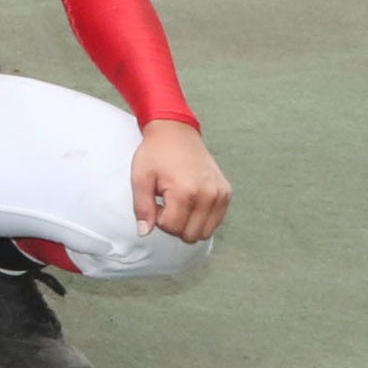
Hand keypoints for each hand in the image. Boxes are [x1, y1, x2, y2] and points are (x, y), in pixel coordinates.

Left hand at [130, 119, 229, 242]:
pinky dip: (202, 219)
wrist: (176, 132)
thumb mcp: (140, 178)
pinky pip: (216, 221)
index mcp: (186, 192)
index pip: (172, 228)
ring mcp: (221, 195)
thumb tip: (144, 232)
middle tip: (166, 203)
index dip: (158, 219)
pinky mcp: (227, 193)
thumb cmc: (155, 153)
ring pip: (205, 232)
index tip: (156, 200)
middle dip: (174, 224)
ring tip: (178, 202)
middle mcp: (208, 196)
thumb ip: (142, 207)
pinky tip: (190, 201)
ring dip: (189, 224)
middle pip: (190, 234)